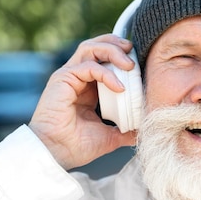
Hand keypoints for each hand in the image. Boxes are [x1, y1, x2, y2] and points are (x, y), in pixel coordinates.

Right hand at [29, 34, 137, 168]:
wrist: (57, 154)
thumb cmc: (76, 146)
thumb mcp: (109, 137)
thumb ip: (126, 130)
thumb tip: (143, 129)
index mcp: (86, 88)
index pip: (103, 61)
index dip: (121, 57)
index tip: (139, 65)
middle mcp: (76, 78)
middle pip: (96, 47)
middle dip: (116, 45)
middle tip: (133, 52)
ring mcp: (68, 76)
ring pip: (90, 49)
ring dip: (112, 52)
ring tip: (129, 65)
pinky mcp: (62, 79)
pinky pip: (88, 66)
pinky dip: (106, 74)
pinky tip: (119, 88)